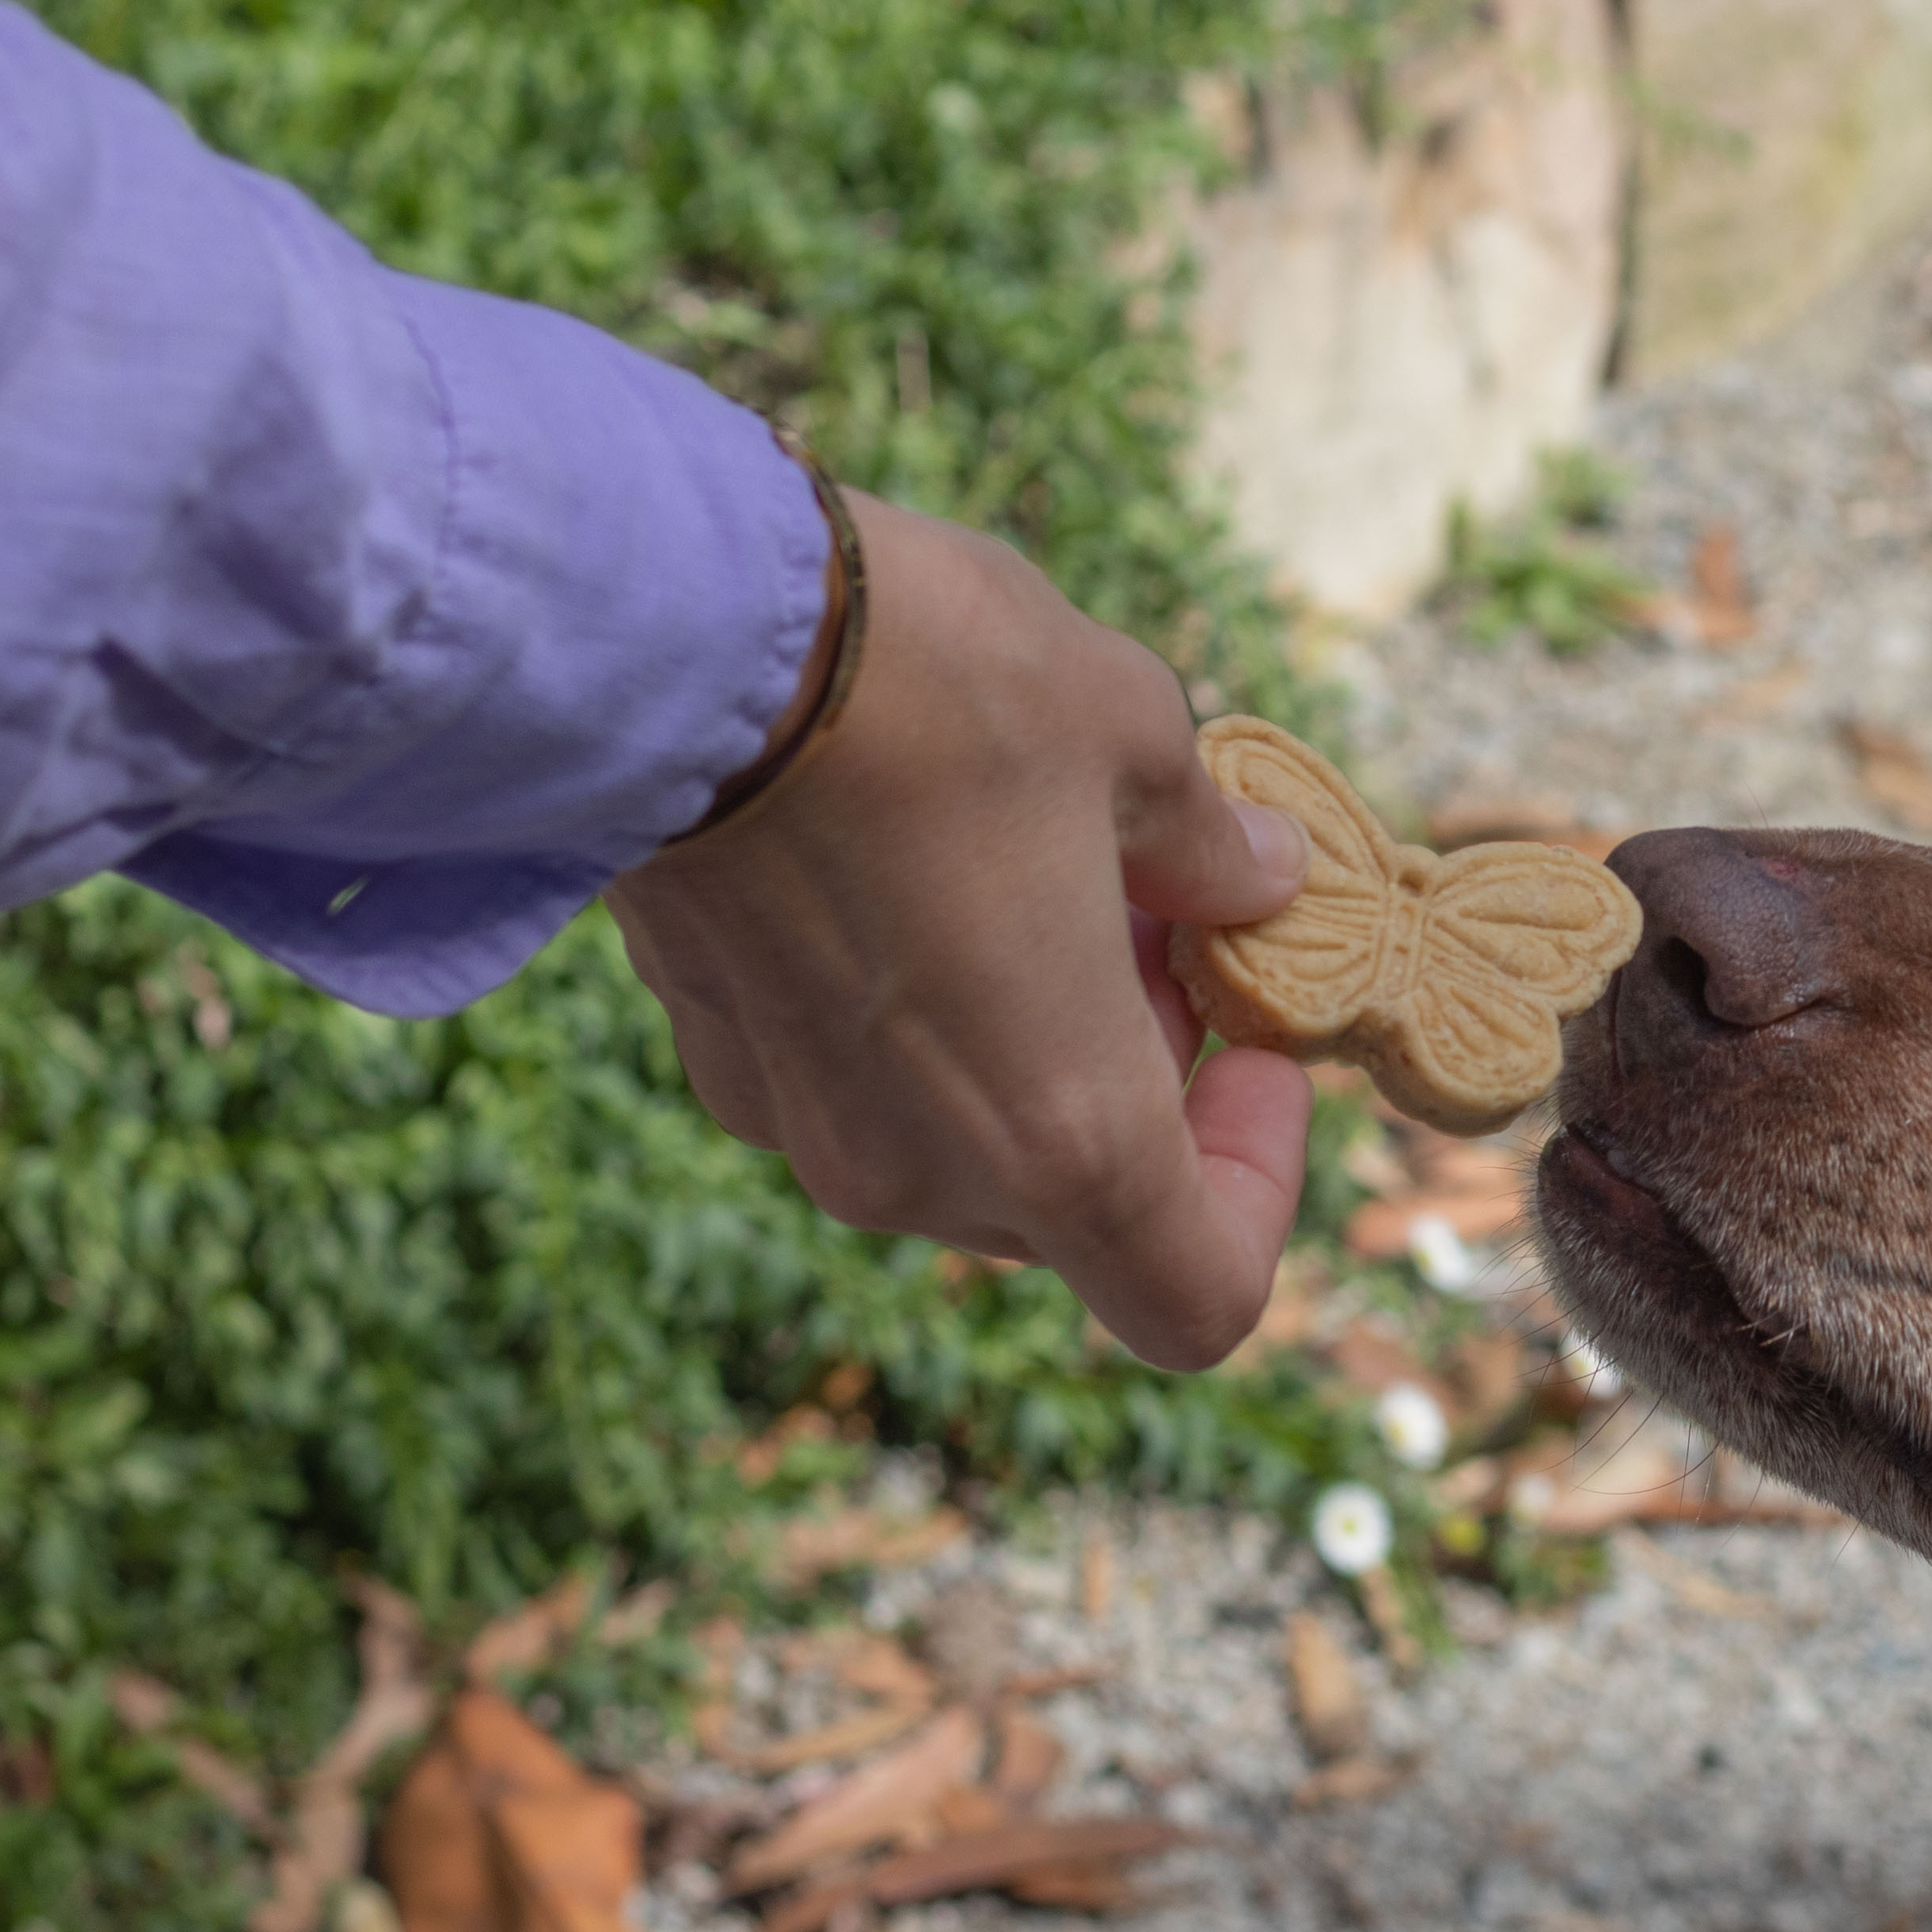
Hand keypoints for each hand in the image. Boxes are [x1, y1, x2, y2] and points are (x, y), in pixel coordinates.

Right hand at [607, 491, 1314, 1370]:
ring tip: (1047, 872)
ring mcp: (804, 1126)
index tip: (1254, 1050)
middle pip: (1083, 1211)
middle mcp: (924, 1170)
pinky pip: (860, 1084)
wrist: (670, 632)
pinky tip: (926, 868)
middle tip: (1160, 921)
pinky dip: (923, 1020)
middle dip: (1147, 1085)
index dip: (1260, 1191)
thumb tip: (1260, 877)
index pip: (1199, 1300)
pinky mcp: (720, 1055)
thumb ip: (1211, 847)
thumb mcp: (1135, 738)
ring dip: (1034, 1047)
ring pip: (967, 1148)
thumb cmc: (937, 687)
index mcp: (1064, 1133)